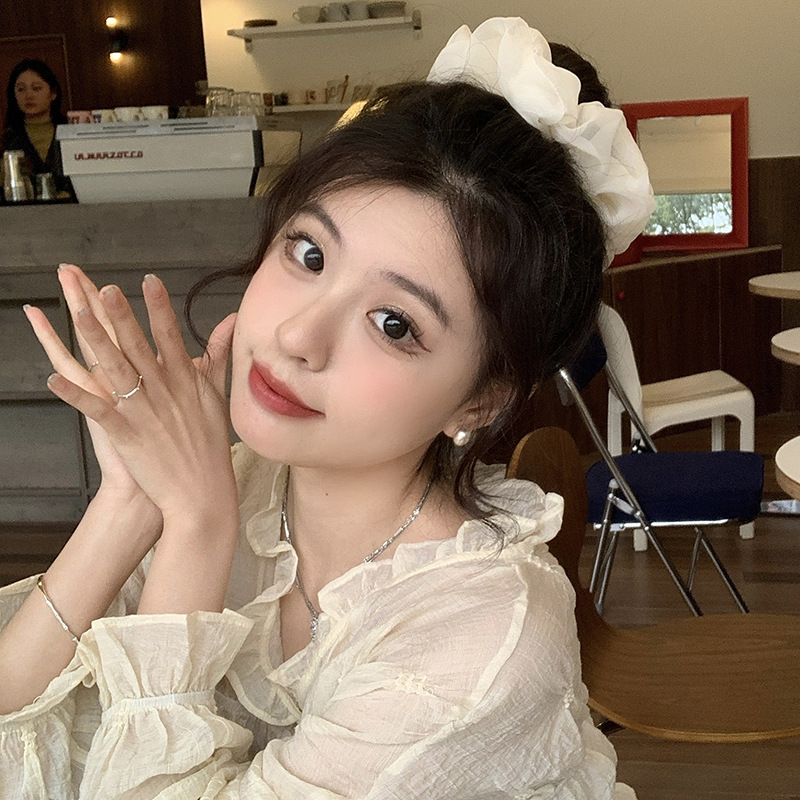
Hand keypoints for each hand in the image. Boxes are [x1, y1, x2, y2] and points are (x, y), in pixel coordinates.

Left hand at [41, 266, 237, 531]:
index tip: (148, 281)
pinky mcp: (128, 435)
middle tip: (106, 289)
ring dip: (96, 343)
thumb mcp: (219, 398)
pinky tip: (54, 379)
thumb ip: (219, 357)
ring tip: (78, 316)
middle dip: (122, 316)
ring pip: (116, 371)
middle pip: (139, 348)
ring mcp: (145, 413)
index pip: (171, 337)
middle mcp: (165, 392)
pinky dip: (76, 395)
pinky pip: (98, 410)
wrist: (203, 493)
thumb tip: (232, 322)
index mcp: (186, 382)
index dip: (159, 308)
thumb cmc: (211, 447)